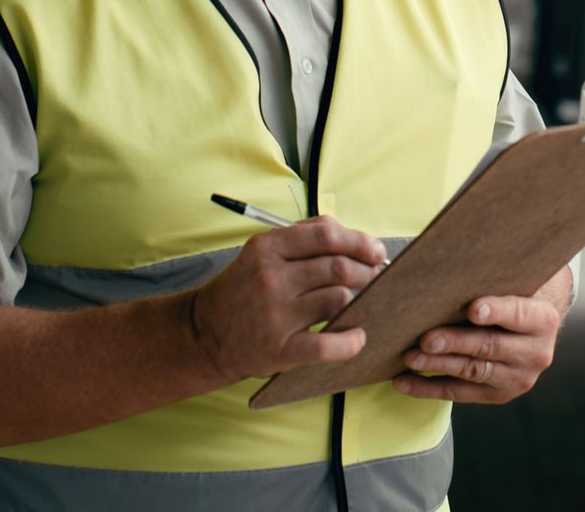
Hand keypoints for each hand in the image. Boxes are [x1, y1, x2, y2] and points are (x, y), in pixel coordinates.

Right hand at [189, 215, 388, 381]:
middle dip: (368, 271)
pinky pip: (325, 345)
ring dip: (361, 300)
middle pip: (338, 267)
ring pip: (337, 299)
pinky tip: (358, 337)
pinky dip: (350, 342)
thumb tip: (354, 237)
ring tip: (366, 302)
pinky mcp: (278, 349)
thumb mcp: (262, 251)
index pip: (327, 235)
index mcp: (268, 248)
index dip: (360, 242)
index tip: (376, 251)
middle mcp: (270, 278)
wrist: (206, 333)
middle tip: (378, 278)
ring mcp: (274, 315)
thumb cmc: (244, 288)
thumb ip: (304, 236)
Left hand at [390, 267, 568, 403]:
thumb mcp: (512, 285)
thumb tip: (451, 259)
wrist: (528, 332)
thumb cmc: (510, 297)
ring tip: (410, 357)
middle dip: (455, 342)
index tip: (472, 310)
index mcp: (543, 319)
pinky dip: (428, 388)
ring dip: (437, 365)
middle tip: (426, 338)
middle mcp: (536, 353)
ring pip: (472, 372)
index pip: (518, 314)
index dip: (496, 311)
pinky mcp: (498, 395)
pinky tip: (404, 381)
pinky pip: (459, 394)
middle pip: (489, 347)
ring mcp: (518, 378)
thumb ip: (491, 279)